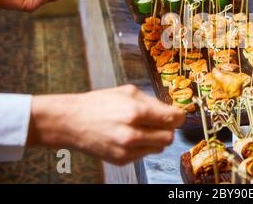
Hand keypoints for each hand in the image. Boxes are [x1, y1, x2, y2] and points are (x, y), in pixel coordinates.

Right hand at [29, 85, 185, 164]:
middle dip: (169, 128)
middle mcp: (132, 134)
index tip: (179, 114)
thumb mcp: (127, 92)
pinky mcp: (122, 159)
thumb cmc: (99, 103)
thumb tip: (171, 109)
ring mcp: (127, 150)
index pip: (172, 119)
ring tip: (144, 127)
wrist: (72, 122)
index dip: (179, 116)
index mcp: (135, 112)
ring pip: (160, 147)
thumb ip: (152, 101)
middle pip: (169, 136)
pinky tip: (131, 135)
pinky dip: (144, 145)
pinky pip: (145, 154)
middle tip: (161, 121)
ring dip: (157, 137)